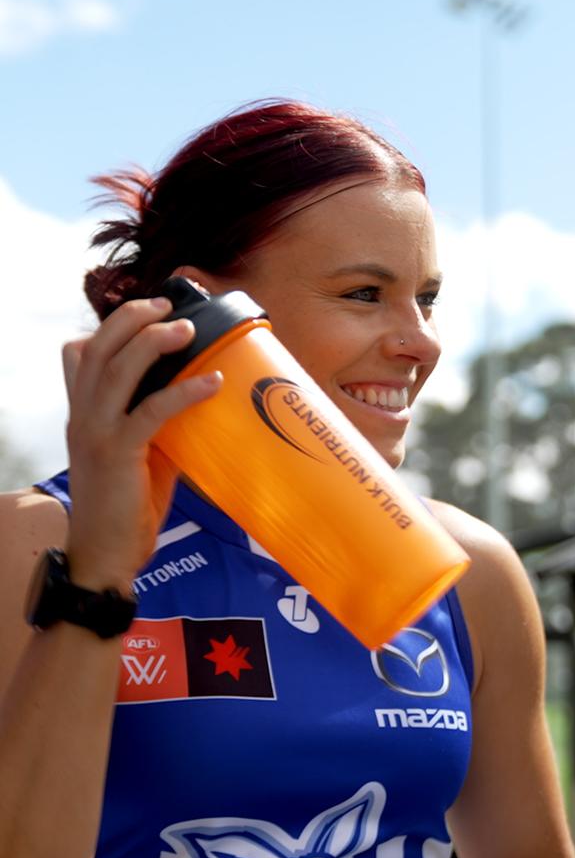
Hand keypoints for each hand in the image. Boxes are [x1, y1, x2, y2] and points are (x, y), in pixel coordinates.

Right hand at [61, 295, 221, 589]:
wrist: (106, 553)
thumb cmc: (127, 506)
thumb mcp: (141, 454)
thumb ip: (158, 424)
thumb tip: (198, 402)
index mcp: (83, 413)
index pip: (80, 355)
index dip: (110, 326)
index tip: (147, 310)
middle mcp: (82, 416)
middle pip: (97, 348)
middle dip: (131, 319)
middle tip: (166, 304)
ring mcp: (96, 433)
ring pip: (116, 370)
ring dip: (152, 342)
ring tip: (184, 328)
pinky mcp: (118, 454)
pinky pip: (151, 411)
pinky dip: (184, 391)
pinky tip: (212, 381)